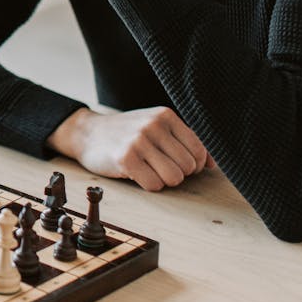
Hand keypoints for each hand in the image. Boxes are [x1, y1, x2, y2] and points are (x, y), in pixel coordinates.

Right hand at [47, 107, 213, 190]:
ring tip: (148, 170)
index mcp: (165, 116)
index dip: (192, 164)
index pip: (199, 150)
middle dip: (177, 173)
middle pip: (188, 167)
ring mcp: (139, 141)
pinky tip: (136, 173)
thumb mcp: (157, 128)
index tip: (175, 162)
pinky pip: (155, 185)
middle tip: (157, 166)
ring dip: (163, 180)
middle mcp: (153, 125)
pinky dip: (148, 185)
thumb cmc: (127, 134)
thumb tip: (213, 164)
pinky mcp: (126, 158)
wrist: (88, 134)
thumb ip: (185, 142)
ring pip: (174, 178)